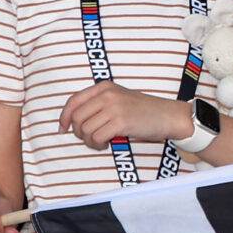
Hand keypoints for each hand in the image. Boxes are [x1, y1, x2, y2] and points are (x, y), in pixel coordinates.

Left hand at [59, 82, 190, 151]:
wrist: (169, 116)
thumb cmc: (144, 111)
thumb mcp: (119, 99)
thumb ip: (97, 104)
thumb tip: (72, 121)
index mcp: (104, 87)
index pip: (73, 101)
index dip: (64, 117)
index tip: (63, 129)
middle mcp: (107, 94)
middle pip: (77, 117)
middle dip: (79, 132)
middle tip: (90, 138)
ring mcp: (114, 107)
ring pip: (85, 129)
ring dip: (90, 141)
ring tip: (100, 142)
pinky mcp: (121, 121)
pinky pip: (96, 137)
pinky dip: (98, 145)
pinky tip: (107, 144)